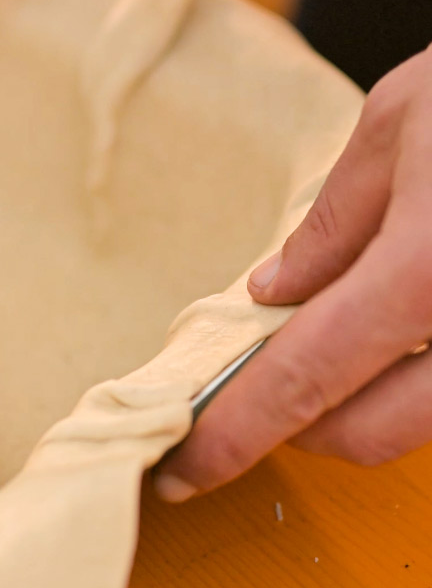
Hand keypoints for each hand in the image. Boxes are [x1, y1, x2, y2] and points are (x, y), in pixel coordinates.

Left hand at [156, 48, 431, 500]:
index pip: (303, 382)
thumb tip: (275, 292)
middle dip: (292, 426)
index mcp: (426, 272)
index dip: (231, 435)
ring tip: (322, 345)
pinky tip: (390, 335)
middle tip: (244, 387)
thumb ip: (334, 219)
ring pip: (420, 427)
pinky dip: (413, 381)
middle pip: (365, 435)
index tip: (180, 467)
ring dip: (358, 407)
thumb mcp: (403, 119)